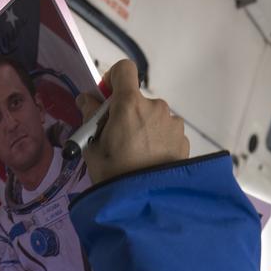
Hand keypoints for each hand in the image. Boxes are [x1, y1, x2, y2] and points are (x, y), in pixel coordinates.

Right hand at [75, 60, 188, 184]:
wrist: (143, 201)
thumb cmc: (114, 173)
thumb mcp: (92, 146)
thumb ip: (90, 116)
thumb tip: (87, 99)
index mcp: (130, 104)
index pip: (125, 69)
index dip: (114, 79)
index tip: (107, 97)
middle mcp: (155, 107)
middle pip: (138, 100)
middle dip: (127, 114)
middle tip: (117, 140)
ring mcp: (172, 123)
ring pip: (153, 117)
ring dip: (144, 129)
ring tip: (135, 155)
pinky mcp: (183, 139)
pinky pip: (167, 133)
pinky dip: (158, 142)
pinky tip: (150, 161)